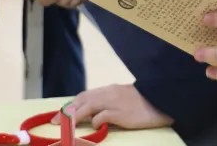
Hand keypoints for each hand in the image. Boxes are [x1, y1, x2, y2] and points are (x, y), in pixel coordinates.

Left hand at [51, 84, 172, 130]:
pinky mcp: (121, 113)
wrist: (162, 99)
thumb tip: (94, 113)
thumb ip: (110, 102)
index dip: (71, 104)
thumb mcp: (124, 98)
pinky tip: (94, 126)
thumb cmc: (144, 101)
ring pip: (88, 106)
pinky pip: (102, 116)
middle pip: (82, 99)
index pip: (85, 95)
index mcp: (109, 90)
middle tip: (55, 121)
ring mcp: (115, 103)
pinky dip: (95, 121)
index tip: (60, 114)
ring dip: (75, 116)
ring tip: (66, 125)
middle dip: (67, 110)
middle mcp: (109, 94)